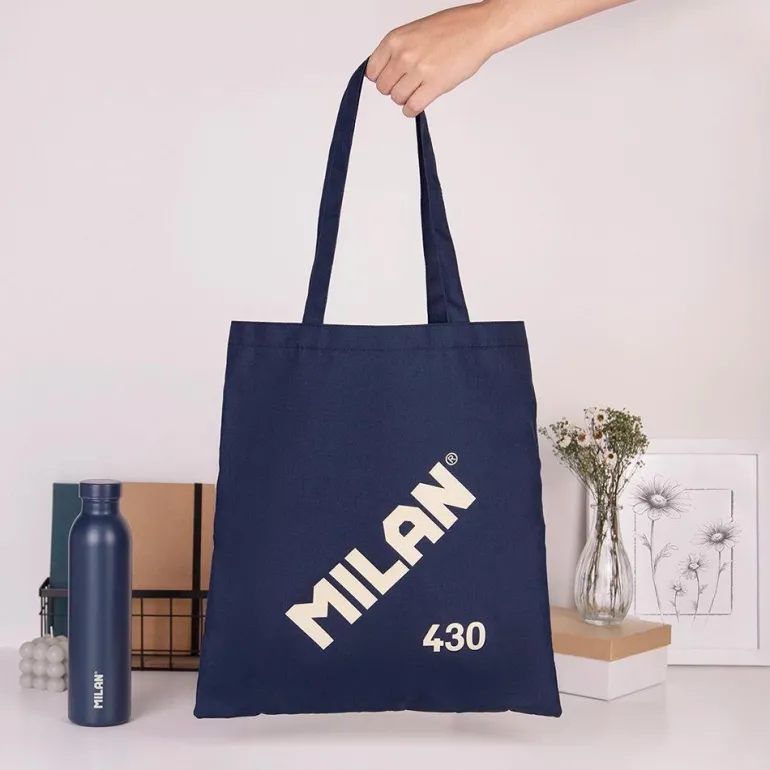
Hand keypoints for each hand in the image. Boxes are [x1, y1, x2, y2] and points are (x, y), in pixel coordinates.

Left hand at [366, 1, 504, 117]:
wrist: (478, 28)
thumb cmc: (452, 28)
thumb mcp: (415, 31)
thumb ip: (398, 50)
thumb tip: (386, 71)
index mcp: (396, 39)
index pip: (372, 71)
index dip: (381, 78)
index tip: (389, 80)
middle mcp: (404, 54)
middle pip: (383, 87)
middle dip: (393, 89)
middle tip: (406, 85)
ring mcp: (419, 70)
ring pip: (397, 98)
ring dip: (405, 99)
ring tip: (416, 91)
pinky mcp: (434, 85)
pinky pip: (412, 107)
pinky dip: (412, 110)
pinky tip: (417, 104)